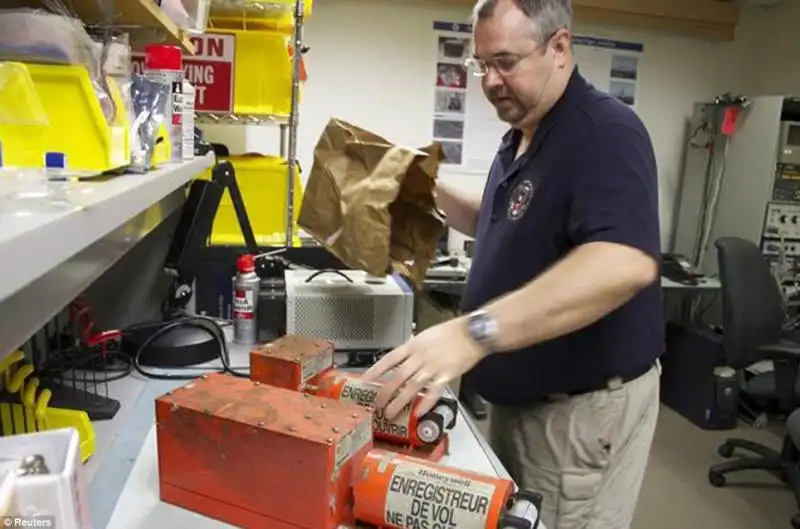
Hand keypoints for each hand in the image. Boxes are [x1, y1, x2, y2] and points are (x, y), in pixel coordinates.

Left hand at [361, 317, 487, 418]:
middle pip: (398, 376)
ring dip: (400, 401)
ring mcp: (433, 367)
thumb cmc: (451, 332)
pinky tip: (419, 412)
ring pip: (412, 386)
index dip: (376, 370)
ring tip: (391, 412)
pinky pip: (434, 391)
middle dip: (385, 392)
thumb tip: (403, 357)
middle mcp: (420, 357)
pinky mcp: (447, 375)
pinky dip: (426, 402)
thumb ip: (414, 348)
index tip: (365, 380)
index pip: (389, 359)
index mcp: (413, 346)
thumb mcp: (426, 335)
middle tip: (376, 404)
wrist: (472, 333)